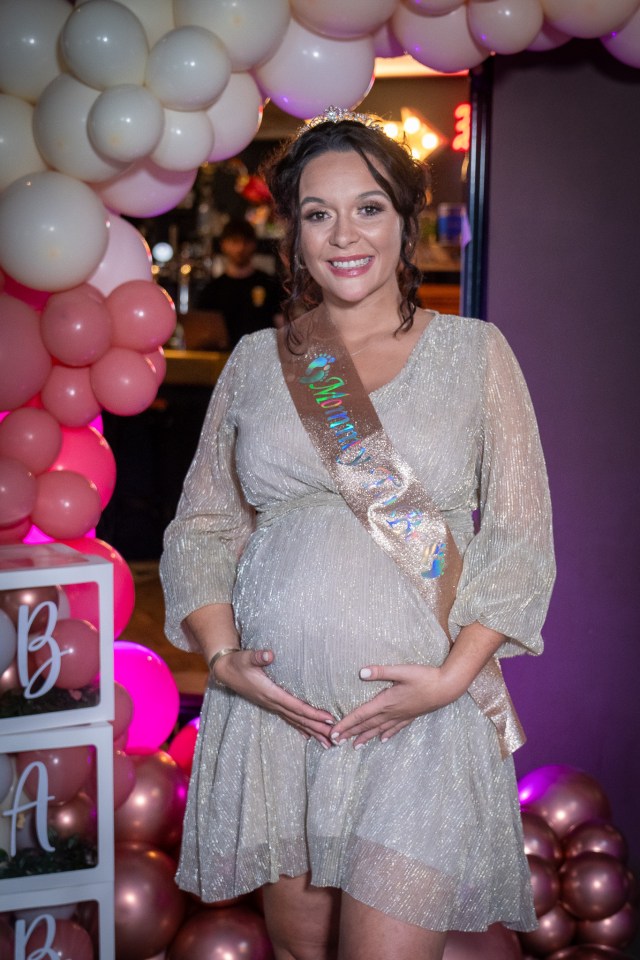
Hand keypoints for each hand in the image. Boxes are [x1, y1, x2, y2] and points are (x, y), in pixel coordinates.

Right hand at [215, 649, 334, 747]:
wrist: (225, 671)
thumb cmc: (239, 663)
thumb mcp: (247, 657)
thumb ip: (258, 656)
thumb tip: (269, 654)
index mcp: (270, 693)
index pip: (296, 706)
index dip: (313, 713)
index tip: (329, 719)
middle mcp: (272, 703)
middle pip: (299, 719)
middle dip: (318, 728)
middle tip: (336, 738)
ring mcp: (271, 706)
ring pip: (295, 722)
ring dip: (312, 732)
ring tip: (327, 744)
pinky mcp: (271, 705)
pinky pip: (289, 719)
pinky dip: (300, 728)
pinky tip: (308, 736)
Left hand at [330, 662, 461, 748]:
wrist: (446, 688)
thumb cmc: (424, 677)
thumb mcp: (401, 671)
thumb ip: (381, 672)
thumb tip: (360, 672)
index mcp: (386, 702)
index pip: (361, 715)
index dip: (346, 724)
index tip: (333, 733)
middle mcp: (392, 712)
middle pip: (367, 725)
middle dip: (350, 733)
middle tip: (336, 743)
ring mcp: (401, 716)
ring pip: (379, 730)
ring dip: (366, 737)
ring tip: (354, 746)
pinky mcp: (410, 716)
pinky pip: (395, 728)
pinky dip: (387, 734)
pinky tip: (383, 740)